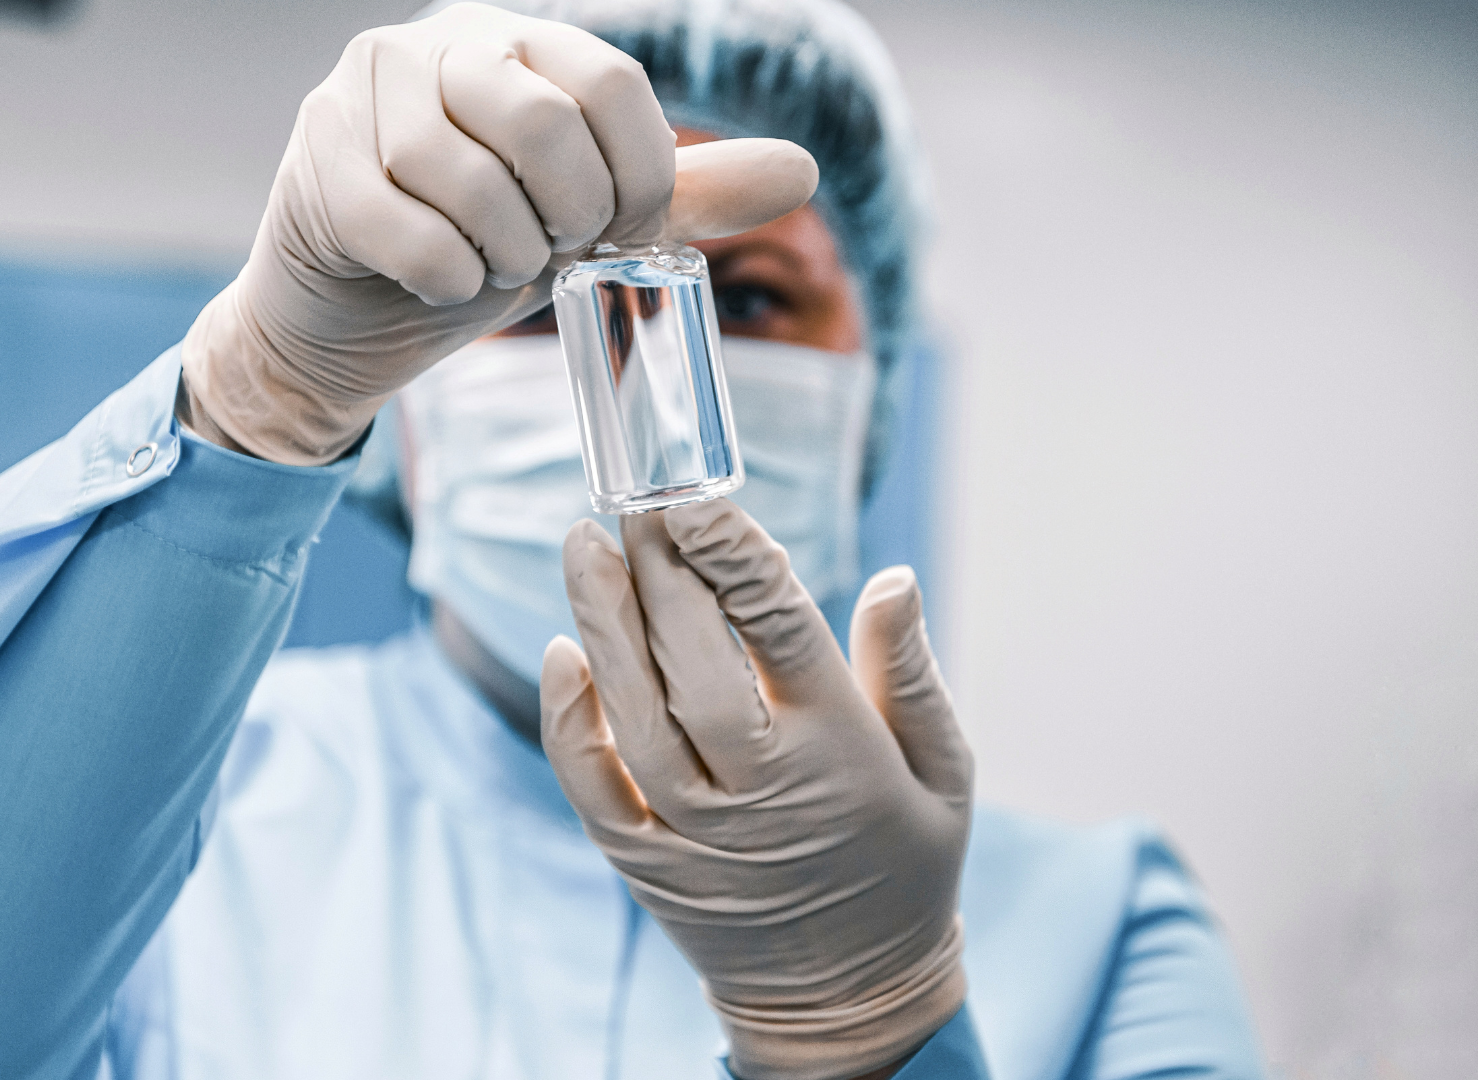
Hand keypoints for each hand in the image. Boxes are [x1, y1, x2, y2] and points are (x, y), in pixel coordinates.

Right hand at [180, 2, 817, 463]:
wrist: (347, 320)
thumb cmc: (473, 250)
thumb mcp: (582, 219)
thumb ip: (679, 192)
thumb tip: (802, 171)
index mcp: (516, 43)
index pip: (612, 81)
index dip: (642, 173)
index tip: (626, 231)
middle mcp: (437, 48)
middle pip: (544, 121)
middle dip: (571, 216)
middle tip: (555, 253)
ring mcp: (364, 97)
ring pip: (466, 176)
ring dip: (501, 251)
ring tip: (493, 266)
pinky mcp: (319, 164)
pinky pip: (405, 227)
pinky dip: (444, 275)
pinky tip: (443, 282)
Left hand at [540, 500, 972, 1079]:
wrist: (848, 999)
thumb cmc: (904, 862)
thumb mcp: (945, 771)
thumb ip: (909, 672)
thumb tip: (893, 578)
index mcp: (840, 749)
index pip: (778, 629)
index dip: (731, 555)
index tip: (693, 498)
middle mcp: (762, 786)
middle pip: (692, 665)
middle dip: (657, 577)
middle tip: (630, 505)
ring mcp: (696, 830)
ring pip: (634, 714)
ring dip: (601, 626)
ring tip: (581, 546)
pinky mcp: (644, 862)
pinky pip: (593, 785)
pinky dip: (569, 721)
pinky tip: (560, 654)